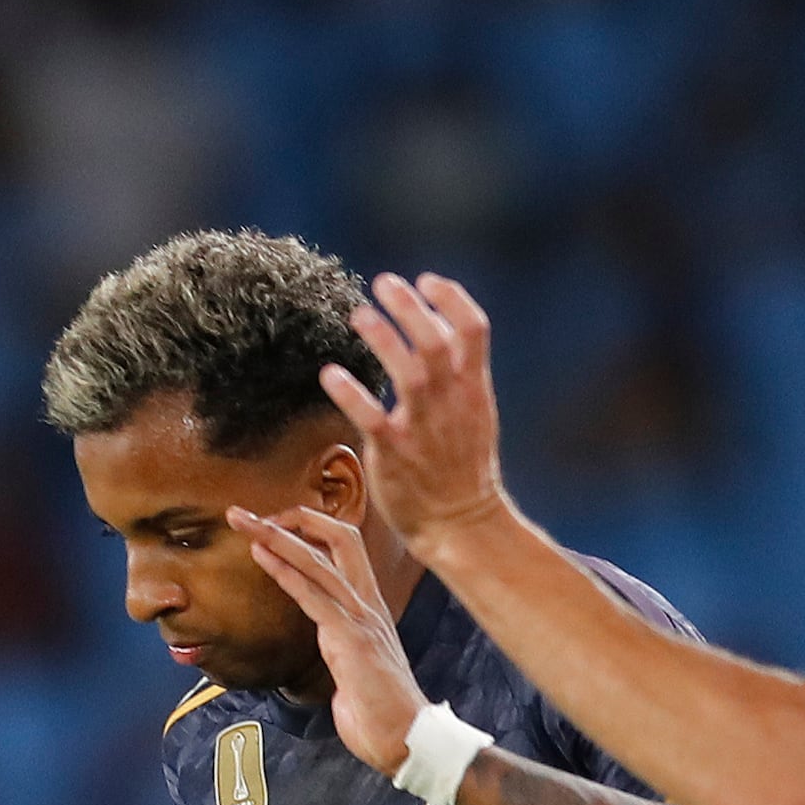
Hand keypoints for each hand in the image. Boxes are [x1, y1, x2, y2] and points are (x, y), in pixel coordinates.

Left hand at [233, 511, 430, 776]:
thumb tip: (330, 658)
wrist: (405, 739)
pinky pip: (312, 594)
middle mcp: (367, 603)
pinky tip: (260, 553)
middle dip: (293, 517)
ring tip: (242, 520)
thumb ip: (341, 652)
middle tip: (251, 514)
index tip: (275, 528)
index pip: (344, 549)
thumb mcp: (356, 670)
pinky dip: (284, 570)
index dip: (311, 531)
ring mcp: (360, 618)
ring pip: (319, 560)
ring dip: (276, 536)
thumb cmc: (379, 713)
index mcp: (369, 608)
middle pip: (337, 537)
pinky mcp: (349, 638)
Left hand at [317, 273, 512, 547]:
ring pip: (407, 372)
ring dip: (382, 338)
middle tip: (383, 283)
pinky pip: (370, 416)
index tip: (426, 280)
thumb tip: (436, 324)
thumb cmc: (462, 465)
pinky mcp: (394, 452)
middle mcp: (451, 402)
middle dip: (409, 307)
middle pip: (435, 342)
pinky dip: (349, 392)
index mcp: (473, 388)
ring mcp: (424, 427)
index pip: (474, 329)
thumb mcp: (474, 412)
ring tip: (358, 315)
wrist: (462, 524)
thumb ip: (459, 370)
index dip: (451, 298)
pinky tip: (329, 373)